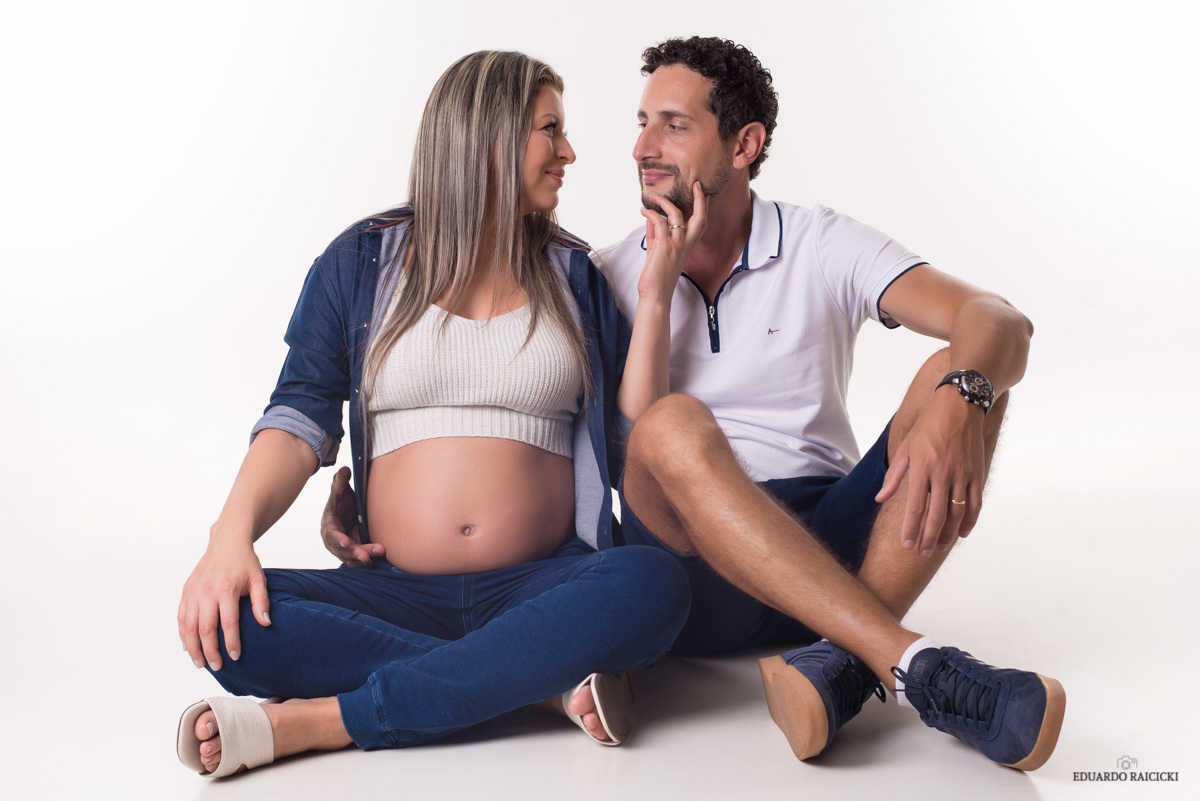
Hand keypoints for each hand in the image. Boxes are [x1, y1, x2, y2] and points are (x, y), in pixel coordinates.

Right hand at [178, 538, 269, 670]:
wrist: (226, 542)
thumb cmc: (245, 563)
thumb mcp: (258, 579)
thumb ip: (261, 602)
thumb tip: (265, 623)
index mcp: (226, 588)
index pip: (228, 622)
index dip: (231, 642)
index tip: (235, 657)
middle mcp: (206, 591)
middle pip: (205, 629)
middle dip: (210, 651)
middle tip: (217, 667)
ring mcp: (193, 591)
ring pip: (189, 626)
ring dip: (193, 647)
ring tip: (200, 663)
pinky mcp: (186, 591)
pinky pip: (181, 617)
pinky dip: (183, 634)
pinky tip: (188, 647)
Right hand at [321, 466, 384, 566]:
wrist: (348, 511)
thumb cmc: (341, 503)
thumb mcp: (340, 492)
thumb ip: (340, 482)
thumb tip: (344, 469)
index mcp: (329, 527)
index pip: (332, 535)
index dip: (339, 540)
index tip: (347, 543)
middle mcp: (335, 541)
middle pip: (344, 551)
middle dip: (355, 553)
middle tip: (367, 555)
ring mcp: (344, 549)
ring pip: (352, 558)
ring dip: (363, 559)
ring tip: (377, 555)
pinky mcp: (354, 554)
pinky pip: (359, 561)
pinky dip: (366, 563)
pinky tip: (377, 561)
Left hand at [637, 182, 708, 300]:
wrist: (655, 294)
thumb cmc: (656, 274)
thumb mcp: (657, 250)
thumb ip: (656, 233)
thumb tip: (651, 217)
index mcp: (687, 245)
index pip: (700, 223)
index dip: (703, 206)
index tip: (701, 191)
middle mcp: (685, 244)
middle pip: (700, 217)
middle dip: (699, 199)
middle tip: (695, 185)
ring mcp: (676, 245)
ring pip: (677, 214)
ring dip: (664, 202)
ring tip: (653, 196)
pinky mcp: (664, 246)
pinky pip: (659, 222)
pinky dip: (650, 214)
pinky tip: (643, 211)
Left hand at [875, 390, 985, 556]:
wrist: (960, 407)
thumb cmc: (928, 427)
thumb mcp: (905, 448)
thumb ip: (893, 476)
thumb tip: (880, 499)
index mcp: (922, 469)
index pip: (915, 507)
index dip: (910, 529)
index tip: (905, 545)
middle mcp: (943, 475)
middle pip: (936, 516)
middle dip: (929, 538)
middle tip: (922, 553)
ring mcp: (963, 475)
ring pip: (957, 514)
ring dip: (948, 534)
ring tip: (939, 548)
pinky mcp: (977, 474)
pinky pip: (975, 504)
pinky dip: (970, 521)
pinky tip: (962, 534)